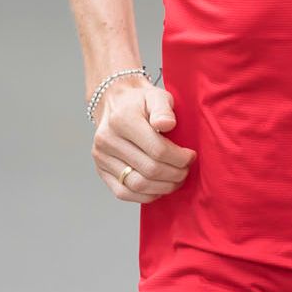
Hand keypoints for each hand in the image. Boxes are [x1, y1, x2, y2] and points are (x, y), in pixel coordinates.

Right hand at [91, 77, 196, 203]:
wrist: (114, 102)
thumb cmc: (140, 100)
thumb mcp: (156, 95)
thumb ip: (163, 109)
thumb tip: (168, 124)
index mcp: (122, 120)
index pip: (157, 149)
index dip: (179, 158)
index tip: (191, 157)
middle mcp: (107, 140)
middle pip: (149, 169)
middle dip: (174, 174)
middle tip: (186, 170)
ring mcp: (101, 158)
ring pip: (136, 184)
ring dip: (162, 187)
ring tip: (176, 181)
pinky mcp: (100, 170)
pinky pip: (123, 192)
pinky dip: (144, 196)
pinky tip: (159, 189)